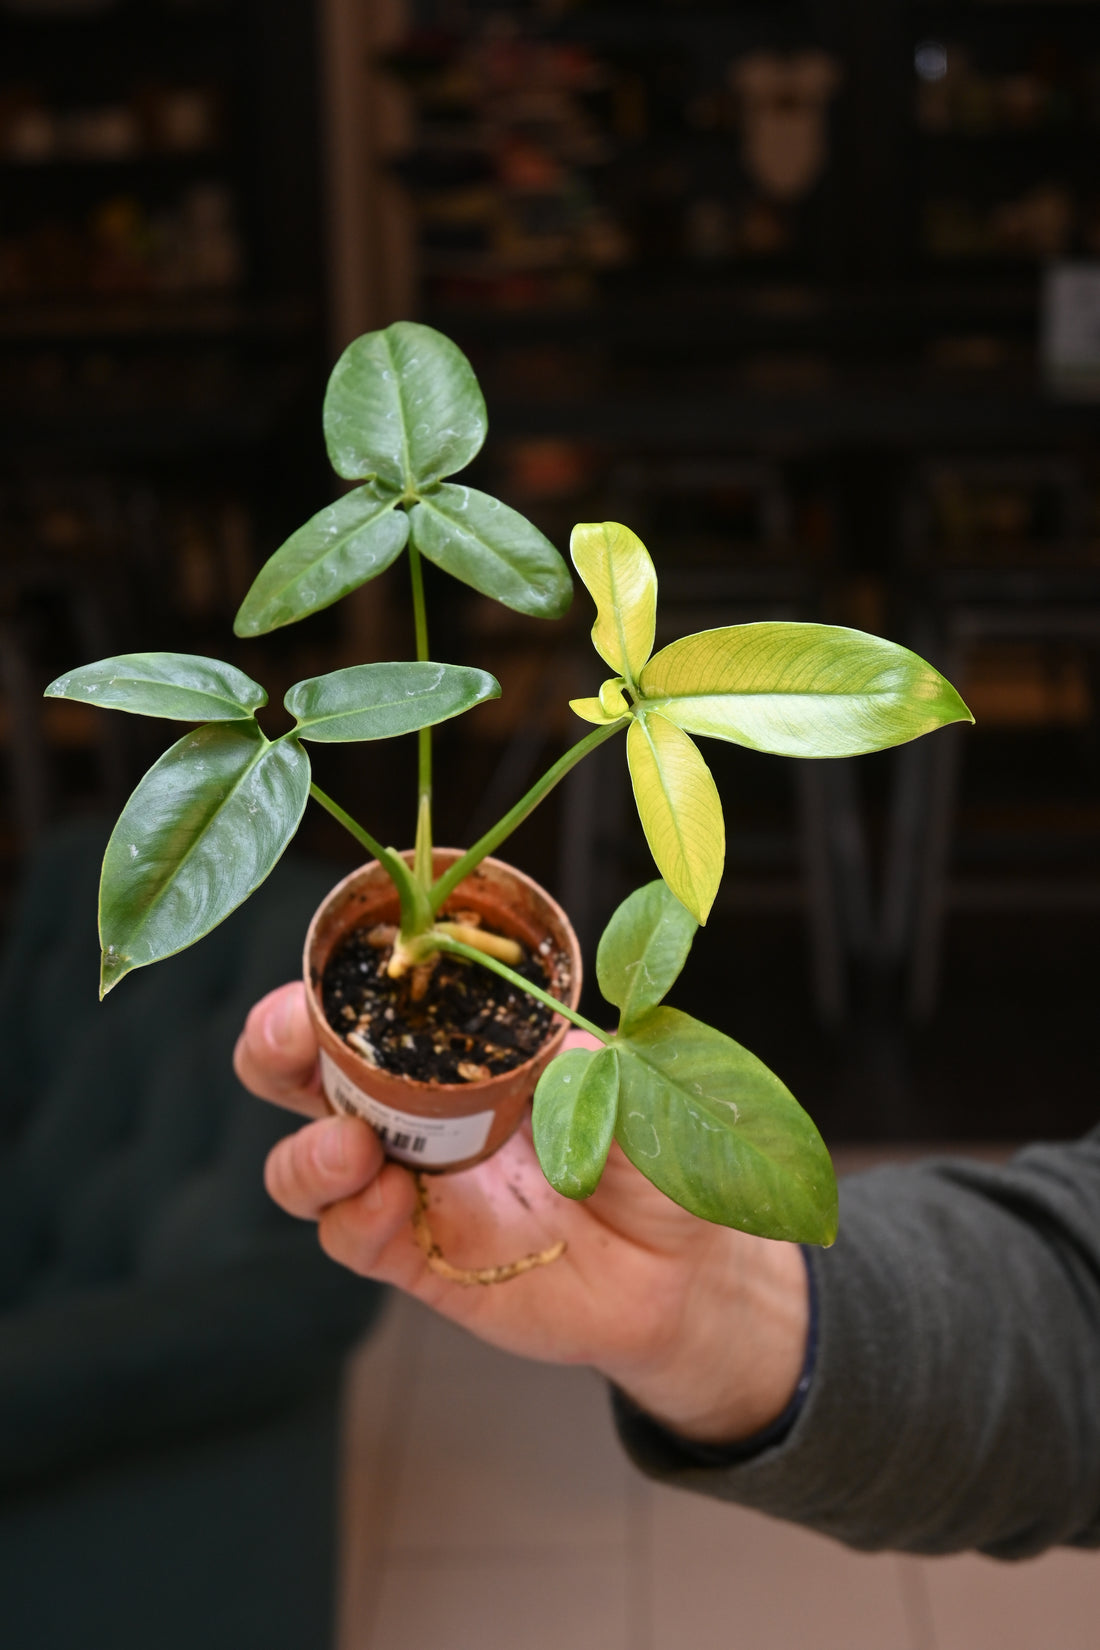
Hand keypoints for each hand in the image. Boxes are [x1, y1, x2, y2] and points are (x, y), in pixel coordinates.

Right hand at [235, 982, 808, 1444]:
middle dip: (273, 1048)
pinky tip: (388, 1203)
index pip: (367, 1007)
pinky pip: (355, 1240)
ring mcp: (413, 1190)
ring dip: (308, 1151)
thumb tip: (531, 1024)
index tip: (322, 972)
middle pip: (303, 1076)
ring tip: (352, 1146)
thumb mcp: (624, 1083)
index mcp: (455, 1055)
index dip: (327, 984)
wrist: (685, 1266)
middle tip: (289, 1038)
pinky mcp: (422, 1261)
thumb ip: (571, 1054)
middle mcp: (415, 1117)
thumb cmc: (653, 1154)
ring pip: (308, 1166)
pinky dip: (354, 1218)